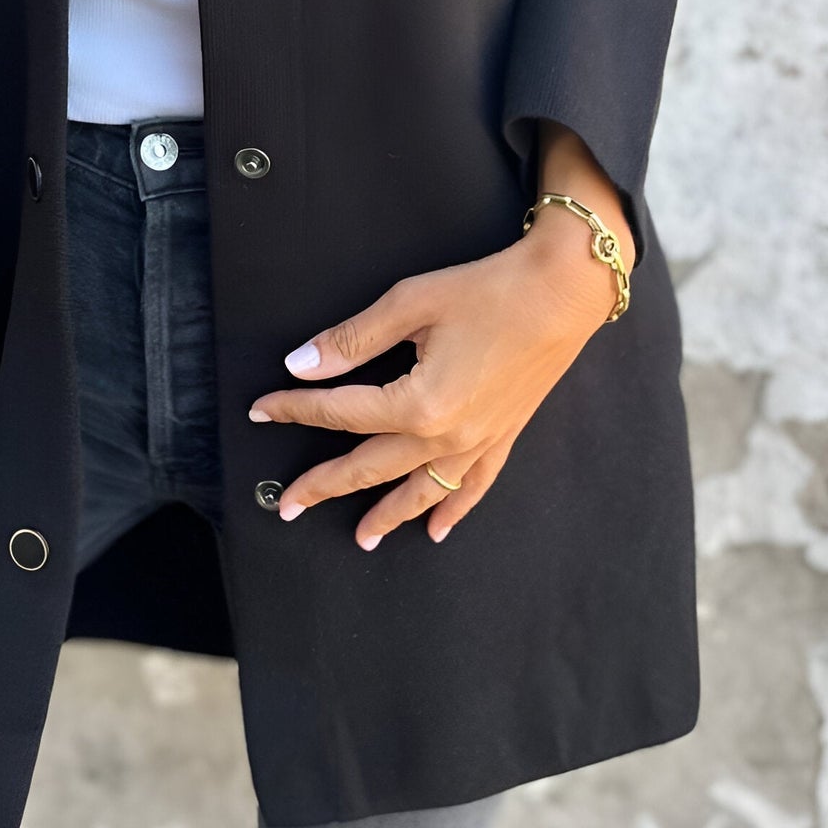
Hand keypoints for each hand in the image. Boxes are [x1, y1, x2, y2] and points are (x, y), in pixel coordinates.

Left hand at [248, 134, 631, 548]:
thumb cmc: (490, 289)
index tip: (263, 409)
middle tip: (288, 506)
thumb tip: (302, 365)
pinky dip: (452, 510)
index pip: (340, 412)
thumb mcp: (411, 304)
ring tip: (360, 537)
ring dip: (387, 515)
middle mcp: (446, 436)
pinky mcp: (504, 436)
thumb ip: (353, 340)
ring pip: (420, 491)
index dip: (296, 409)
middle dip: (324, 485)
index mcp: (418, 403)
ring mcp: (478, 442)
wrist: (565, 290)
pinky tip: (436, 530)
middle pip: (370, 466)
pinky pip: (472, 487)